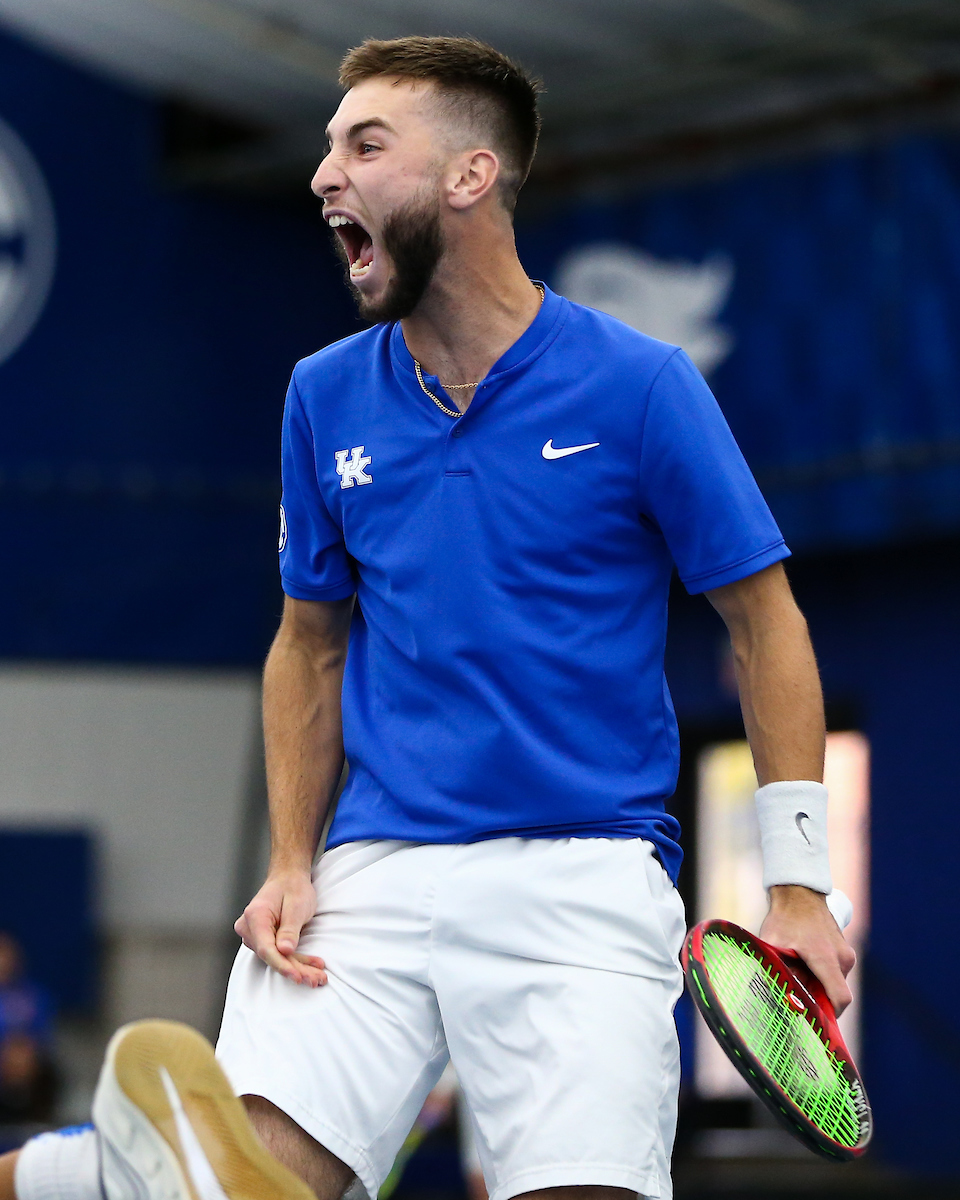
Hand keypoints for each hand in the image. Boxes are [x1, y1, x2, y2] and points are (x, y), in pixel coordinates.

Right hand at [234, 869, 326, 985]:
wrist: (288, 877)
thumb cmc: (293, 887)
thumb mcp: (296, 905)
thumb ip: (289, 929)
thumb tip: (284, 951)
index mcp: (255, 916)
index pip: (266, 948)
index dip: (282, 965)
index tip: (298, 976)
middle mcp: (249, 927)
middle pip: (272, 956)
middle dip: (296, 969)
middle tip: (318, 979)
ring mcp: (254, 934)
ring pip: (276, 957)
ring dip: (298, 967)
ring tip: (319, 976)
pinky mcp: (262, 939)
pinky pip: (278, 953)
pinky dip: (295, 961)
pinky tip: (312, 968)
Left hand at [759, 885, 855, 1014]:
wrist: (799, 892)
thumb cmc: (784, 918)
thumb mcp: (773, 944)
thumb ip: (776, 968)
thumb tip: (776, 993)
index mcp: (826, 958)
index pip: (840, 998)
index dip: (829, 1015)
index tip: (815, 1019)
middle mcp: (842, 958)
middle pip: (836, 992)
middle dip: (819, 999)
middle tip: (797, 998)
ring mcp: (845, 952)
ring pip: (835, 981)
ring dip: (819, 985)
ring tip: (797, 976)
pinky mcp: (843, 949)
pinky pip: (835, 971)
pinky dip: (822, 975)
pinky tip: (803, 966)